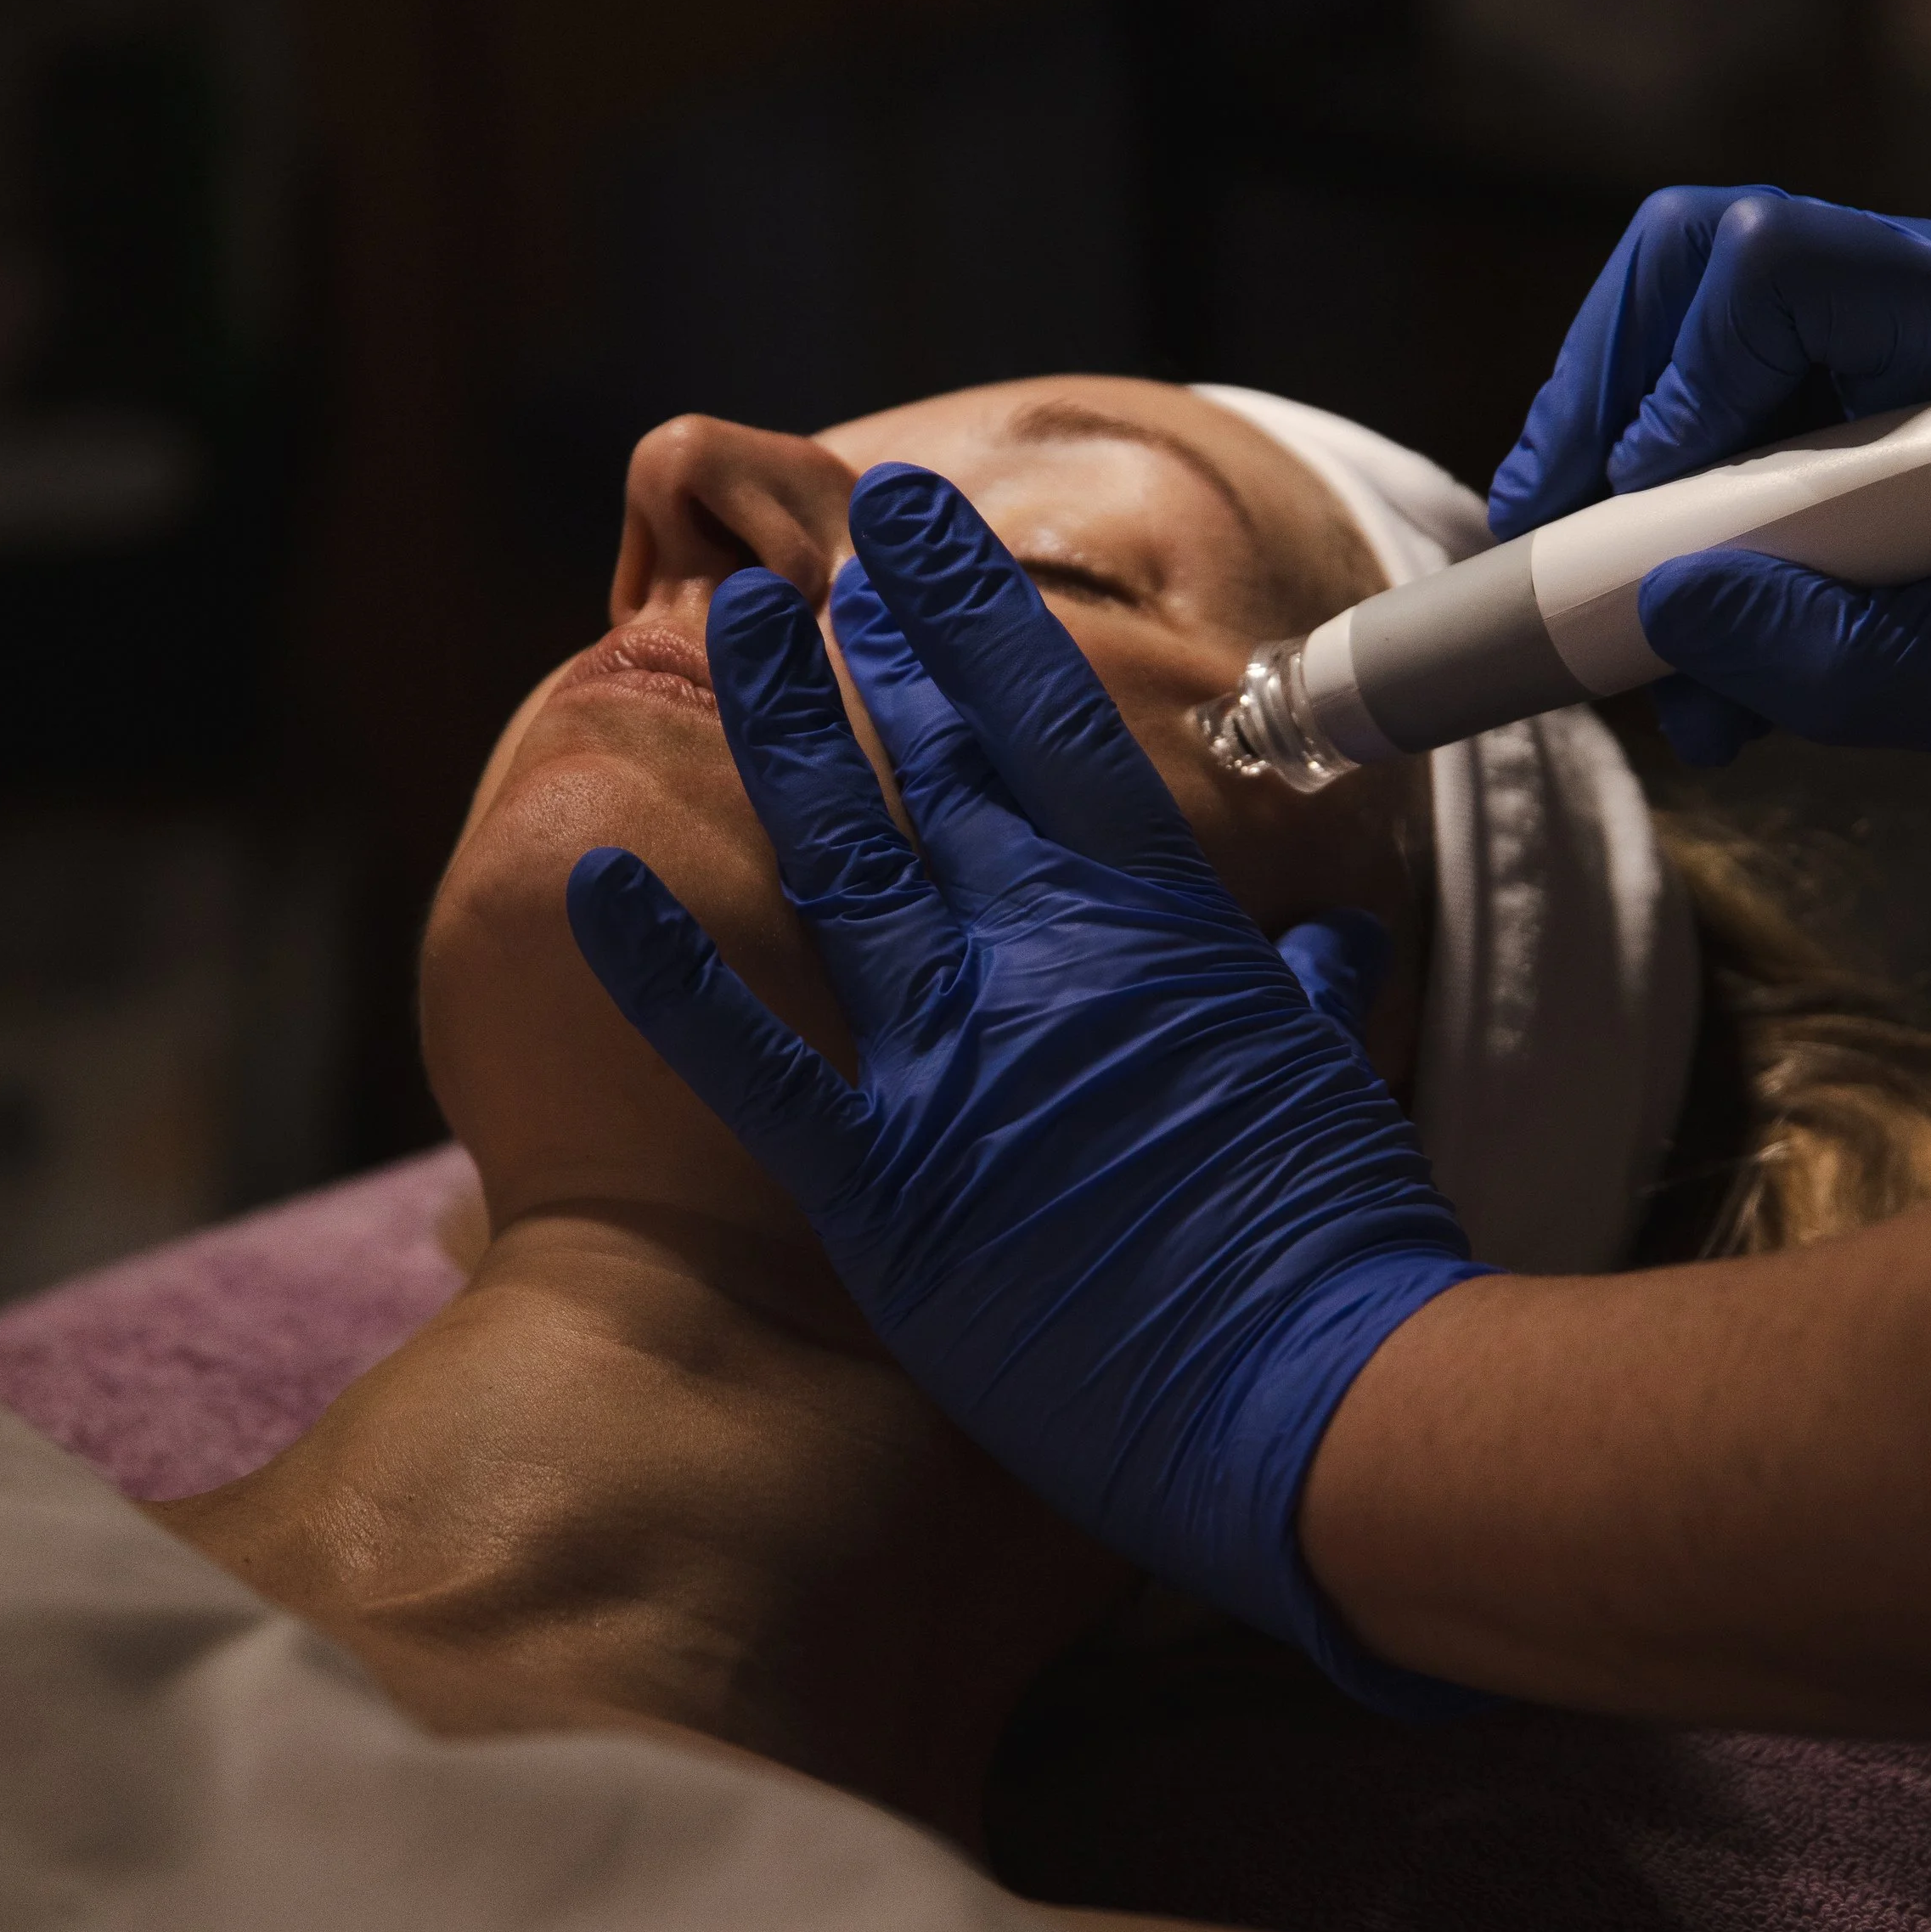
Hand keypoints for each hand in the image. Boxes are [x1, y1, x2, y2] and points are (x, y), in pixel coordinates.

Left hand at [568, 469, 1487, 1713]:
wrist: (1314, 1399)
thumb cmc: (1339, 1251)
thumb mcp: (1329, 1090)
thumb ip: (1306, 997)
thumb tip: (1328, 938)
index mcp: (1159, 927)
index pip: (1053, 727)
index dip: (973, 617)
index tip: (913, 532)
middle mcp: (1044, 960)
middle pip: (934, 767)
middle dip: (866, 651)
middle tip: (801, 564)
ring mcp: (957, 1064)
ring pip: (840, 858)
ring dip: (776, 734)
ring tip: (728, 629)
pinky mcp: (886, 1186)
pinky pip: (749, 1060)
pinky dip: (665, 968)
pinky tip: (592, 875)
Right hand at [1489, 185, 1930, 772]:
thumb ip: (1832, 650)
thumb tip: (1665, 607)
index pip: (1770, 265)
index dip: (1679, 383)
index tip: (1650, 509)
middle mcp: (1910, 301)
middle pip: (1688, 262)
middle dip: (1596, 402)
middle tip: (1559, 528)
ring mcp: (1865, 347)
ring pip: (1667, 340)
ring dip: (1613, 484)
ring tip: (1623, 632)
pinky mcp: (1833, 413)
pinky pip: (1698, 427)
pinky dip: (1660, 537)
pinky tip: (1685, 653)